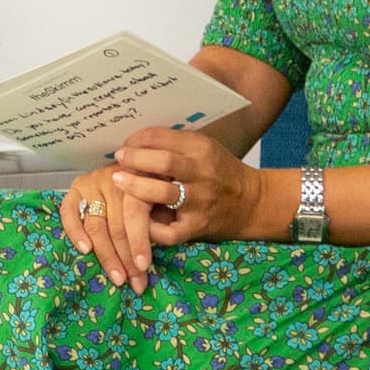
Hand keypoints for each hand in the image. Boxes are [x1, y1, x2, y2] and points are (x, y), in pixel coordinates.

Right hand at [55, 164, 173, 291]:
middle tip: (136, 283)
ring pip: (96, 225)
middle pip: (116, 225)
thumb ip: (162, 217)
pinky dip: (75, 231)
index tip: (145, 268)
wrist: (140, 161)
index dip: (139, 242)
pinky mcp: (77, 187)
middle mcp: (114, 179)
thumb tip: (158, 245)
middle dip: (126, 259)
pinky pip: (69, 211)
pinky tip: (85, 250)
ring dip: (107, 255)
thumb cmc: (156, 186)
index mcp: (139, 179)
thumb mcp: (166, 198)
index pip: (135, 214)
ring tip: (118, 277)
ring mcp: (93, 183)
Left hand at [106, 127, 265, 242]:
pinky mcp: (197, 227)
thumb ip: (174, 145)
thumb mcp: (203, 148)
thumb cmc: (220, 172)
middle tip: (118, 159)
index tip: (125, 144)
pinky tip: (138, 220)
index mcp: (202, 149)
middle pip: (163, 163)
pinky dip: (149, 228)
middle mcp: (202, 173)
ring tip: (117, 180)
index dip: (137, 139)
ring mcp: (199, 202)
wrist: (252, 203)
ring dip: (135, 187)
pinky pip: (168, 231)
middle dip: (134, 159)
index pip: (162, 138)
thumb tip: (132, 142)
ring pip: (162, 194)